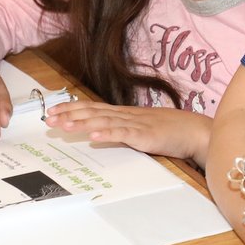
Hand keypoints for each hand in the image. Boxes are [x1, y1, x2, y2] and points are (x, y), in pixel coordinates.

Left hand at [45, 101, 211, 164]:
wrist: (196, 131)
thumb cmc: (171, 131)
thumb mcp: (141, 128)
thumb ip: (122, 129)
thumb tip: (100, 132)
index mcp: (125, 114)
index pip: (93, 108)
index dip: (72, 108)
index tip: (53, 111)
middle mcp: (127, 115)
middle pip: (93, 112)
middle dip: (70, 115)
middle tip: (49, 119)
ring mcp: (136, 124)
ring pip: (104, 121)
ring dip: (83, 123)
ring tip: (64, 125)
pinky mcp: (146, 136)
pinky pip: (124, 134)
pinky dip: (108, 133)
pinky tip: (94, 135)